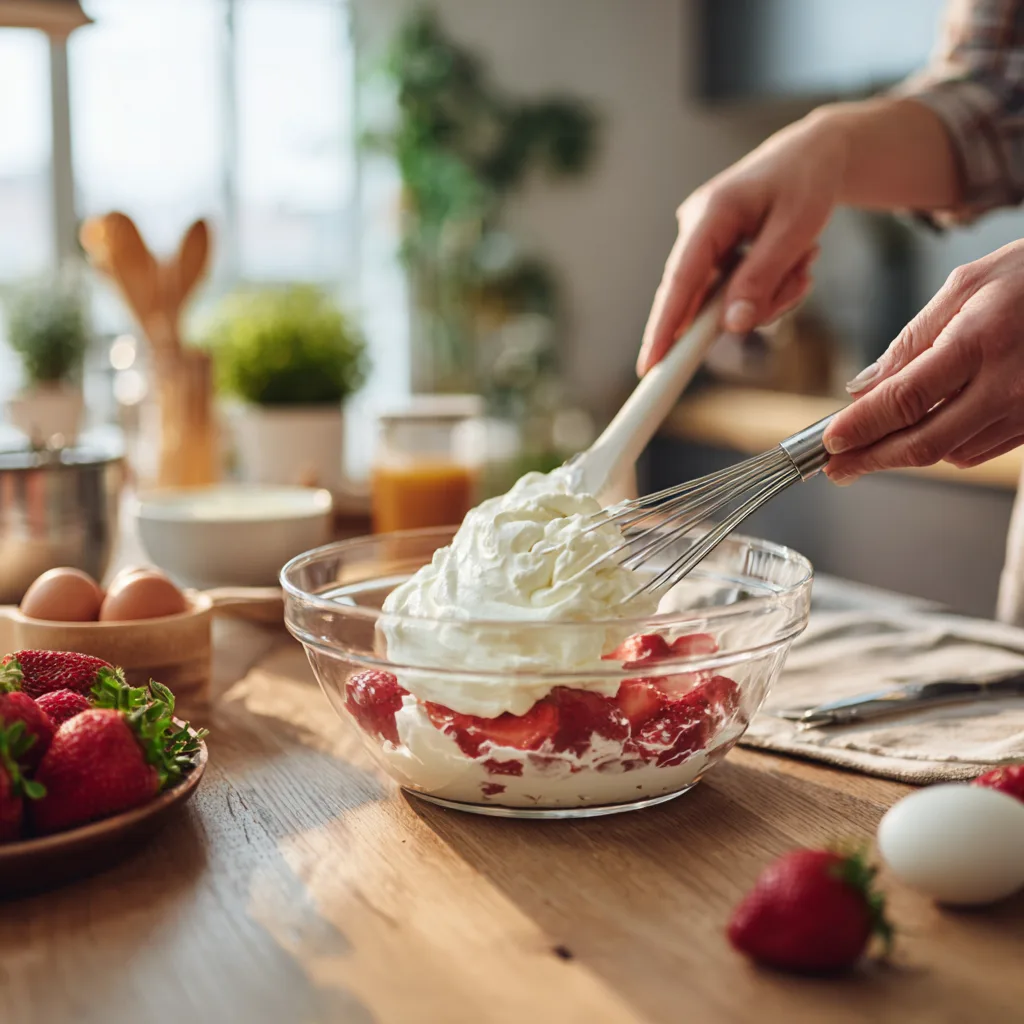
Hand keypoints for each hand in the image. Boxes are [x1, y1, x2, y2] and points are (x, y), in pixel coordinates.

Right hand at [637, 111, 845, 374]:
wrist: (814, 154)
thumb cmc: (807, 181)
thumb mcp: (796, 228)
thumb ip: (762, 278)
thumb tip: (732, 326)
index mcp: (710, 213)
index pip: (680, 281)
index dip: (664, 327)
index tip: (651, 366)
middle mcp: (696, 228)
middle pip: (702, 297)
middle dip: (749, 306)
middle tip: (797, 282)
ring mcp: (703, 241)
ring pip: (723, 300)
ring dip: (768, 295)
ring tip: (804, 264)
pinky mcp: (716, 253)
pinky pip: (733, 291)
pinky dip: (766, 290)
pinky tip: (793, 265)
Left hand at [824, 239, 1023, 482]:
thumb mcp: (965, 286)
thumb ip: (912, 340)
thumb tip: (864, 387)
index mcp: (979, 341)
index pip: (904, 400)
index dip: (860, 427)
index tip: (829, 442)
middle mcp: (1007, 384)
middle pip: (924, 442)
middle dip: (871, 458)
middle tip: (835, 467)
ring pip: (950, 453)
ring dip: (904, 455)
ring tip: (869, 449)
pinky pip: (979, 450)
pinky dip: (944, 447)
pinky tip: (922, 434)